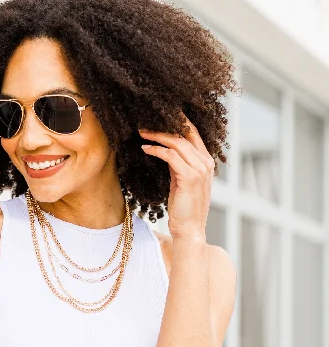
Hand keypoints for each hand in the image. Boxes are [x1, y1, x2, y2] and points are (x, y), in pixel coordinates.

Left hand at [139, 117, 214, 240]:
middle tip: (145, 120)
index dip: (178, 121)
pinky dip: (156, 150)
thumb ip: (178, 166)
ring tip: (141, 132)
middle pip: (185, 133)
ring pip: (177, 142)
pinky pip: (170, 156)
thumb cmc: (183, 209)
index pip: (193, 133)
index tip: (160, 115)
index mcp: (206, 162)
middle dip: (164, 124)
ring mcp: (200, 169)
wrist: (190, 230)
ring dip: (156, 135)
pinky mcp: (189, 177)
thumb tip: (166, 151)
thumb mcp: (181, 182)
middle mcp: (206, 162)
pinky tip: (145, 148)